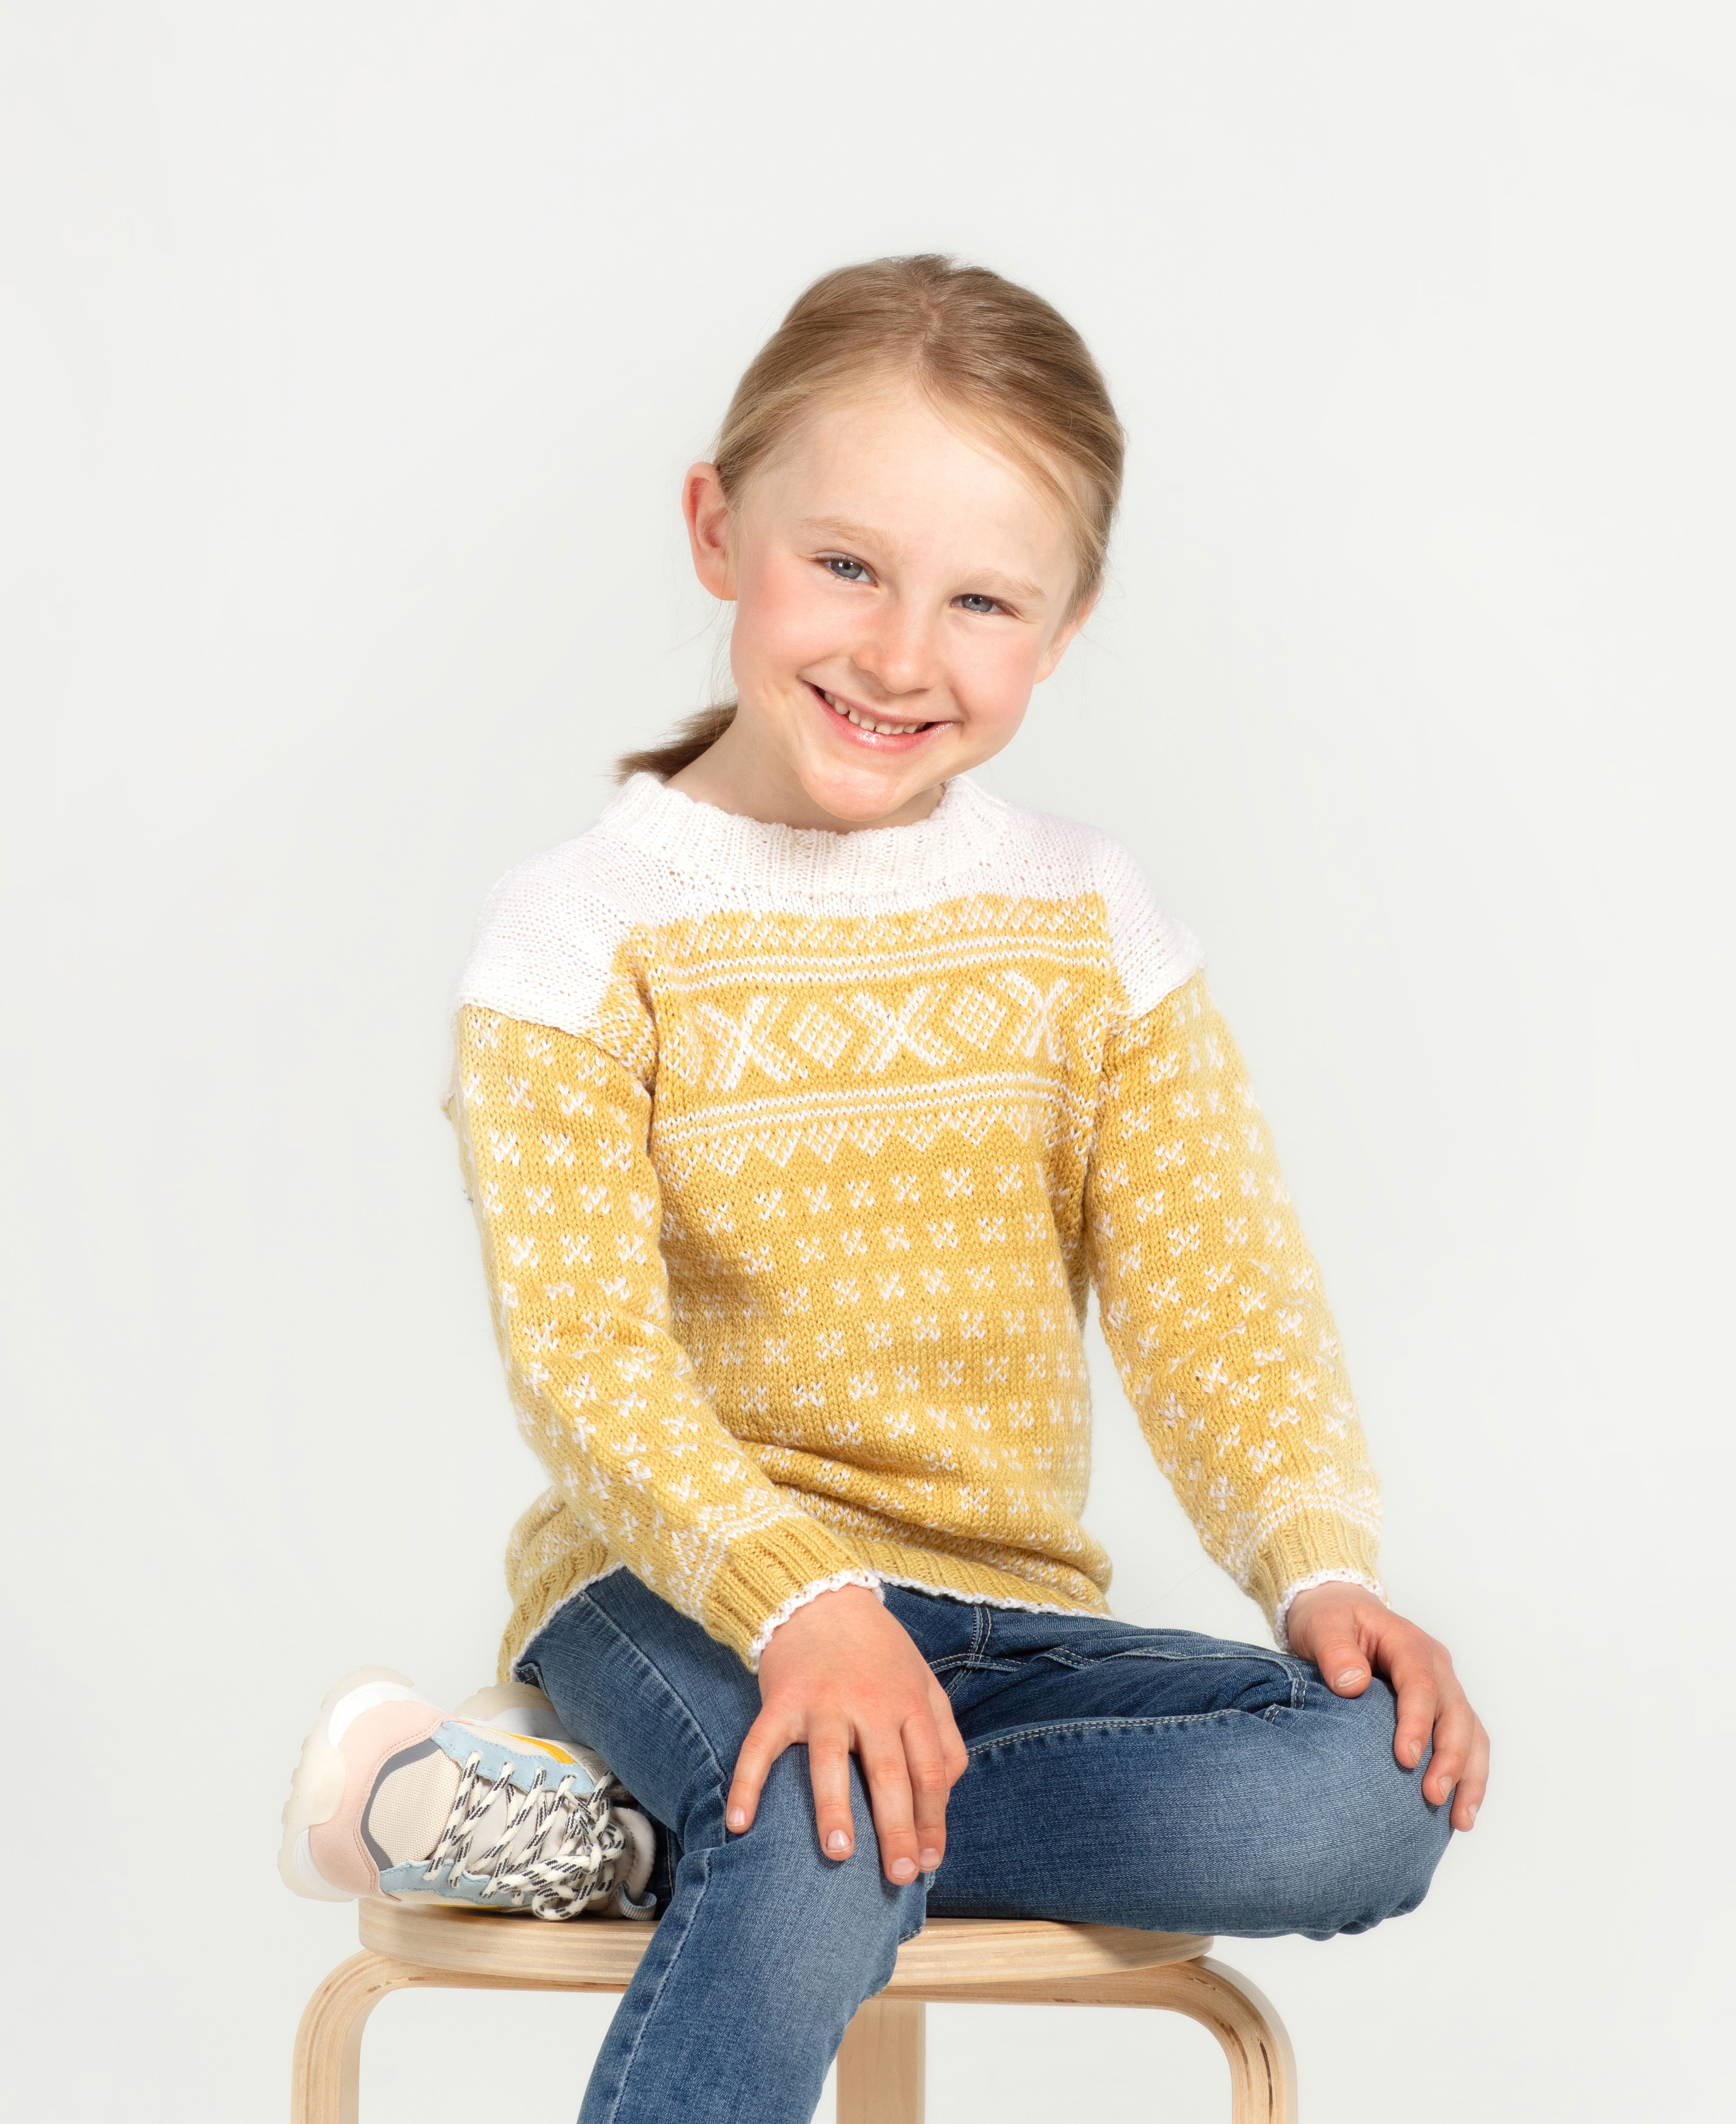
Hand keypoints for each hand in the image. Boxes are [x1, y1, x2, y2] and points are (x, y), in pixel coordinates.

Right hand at [726, 1584, 969, 1884]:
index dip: (934, 1820)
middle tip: (899, 1876)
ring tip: (837, 1853)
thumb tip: (947, 1796)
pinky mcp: (781, 1699)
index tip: (931, 1862)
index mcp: (909, 1703)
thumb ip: (944, 1735)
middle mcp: (870, 1703)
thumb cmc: (878, 1652)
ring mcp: (823, 1701)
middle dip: (896, 1828)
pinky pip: (760, 1745)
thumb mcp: (923, 1682)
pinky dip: (747, 1783)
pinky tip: (740, 1823)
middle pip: (889, 1772)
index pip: (930, 1771)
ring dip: (833, 1806)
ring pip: (829, 1759)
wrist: (821, 1596)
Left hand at [1284, 1582, 1488, 1831]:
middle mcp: (1436, 1666)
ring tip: (1460, 1818)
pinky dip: (1469, 1775)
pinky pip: (1468, 1742)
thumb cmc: (1329, 1620)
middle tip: (1433, 1796)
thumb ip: (1334, 1651)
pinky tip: (1460, 1811)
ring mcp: (1444, 1688)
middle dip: (1450, 1758)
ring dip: (1469, 1775)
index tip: (1405, 1758)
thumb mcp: (1321, 1624)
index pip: (1421, 1685)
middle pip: (1455, 1713)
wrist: (1339, 1613)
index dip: (1417, 1722)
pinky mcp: (1442, 1709)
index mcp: (1408, 1643)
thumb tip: (1353, 1684)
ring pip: (1471, 1733)